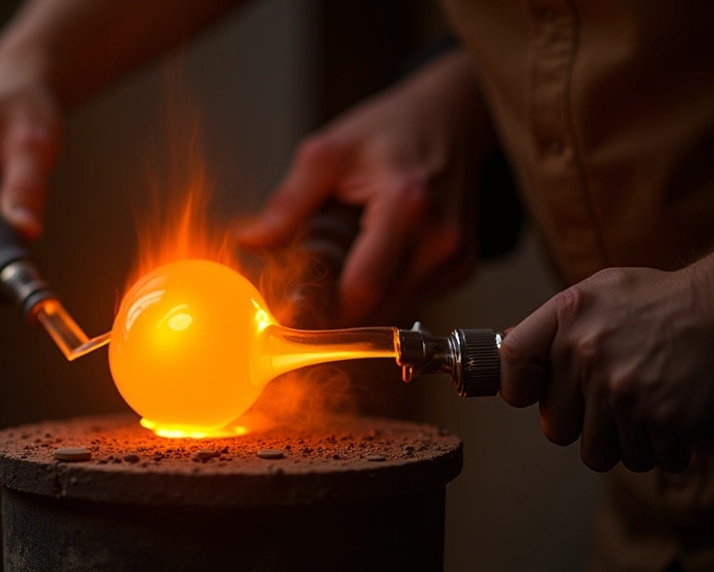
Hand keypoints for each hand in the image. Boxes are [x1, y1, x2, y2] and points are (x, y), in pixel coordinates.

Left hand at [238, 49, 494, 325]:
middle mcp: (440, 238)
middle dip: (336, 310)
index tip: (289, 306)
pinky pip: (413, 300)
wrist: (452, 117)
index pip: (362, 288)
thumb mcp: (328, 154)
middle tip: (305, 293)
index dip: (322, 308)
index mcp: (406, 206)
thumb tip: (250, 243)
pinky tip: (373, 261)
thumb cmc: (389, 130)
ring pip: (394, 312)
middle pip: (377, 310)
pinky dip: (386, 292)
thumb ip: (288, 203)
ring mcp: (456, 257)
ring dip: (360, 303)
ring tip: (342, 265)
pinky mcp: (462, 267)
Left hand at [500, 265, 713, 472]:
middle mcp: (588, 355)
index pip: (512, 363)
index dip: (518, 389)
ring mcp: (625, 392)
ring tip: (641, 410)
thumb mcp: (595, 293)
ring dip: (622, 441)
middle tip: (606, 404)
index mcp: (567, 317)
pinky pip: (650, 460)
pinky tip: (670, 415)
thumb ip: (550, 323)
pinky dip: (663, 448)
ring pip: (601, 454)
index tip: (531, 396)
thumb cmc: (656, 301)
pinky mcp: (664, 421)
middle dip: (580, 423)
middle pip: (557, 428)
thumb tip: (508, 348)